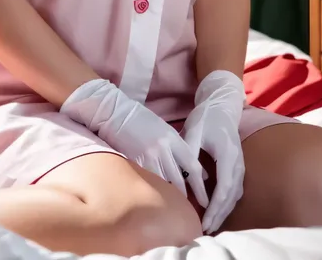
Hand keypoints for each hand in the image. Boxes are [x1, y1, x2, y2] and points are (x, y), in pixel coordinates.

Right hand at [61, 78, 207, 205]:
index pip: (192, 165)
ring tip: (178, 207)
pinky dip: (154, 189)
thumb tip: (196, 170)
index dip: (201, 184)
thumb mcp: (164, 129)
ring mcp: (148, 156)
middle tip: (195, 209)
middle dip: (190, 195)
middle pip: (181, 178)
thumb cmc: (140, 119)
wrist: (115, 111)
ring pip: (165, 182)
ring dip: (172, 195)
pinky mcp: (134, 161)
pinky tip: (157, 198)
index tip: (206, 196)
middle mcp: (163, 148)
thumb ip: (179, 148)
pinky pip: (148, 180)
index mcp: (172, 138)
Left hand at [181, 70, 245, 233]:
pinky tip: (217, 210)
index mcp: (228, 154)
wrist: (222, 104)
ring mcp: (240, 164)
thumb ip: (190, 151)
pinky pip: (235, 189)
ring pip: (235, 195)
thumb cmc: (206, 117)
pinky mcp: (238, 165)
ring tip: (210, 224)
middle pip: (232, 196)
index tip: (204, 219)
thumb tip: (187, 175)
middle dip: (219, 214)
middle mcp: (238, 162)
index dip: (215, 206)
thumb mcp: (194, 130)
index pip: (224, 187)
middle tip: (206, 229)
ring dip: (224, 211)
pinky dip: (227, 203)